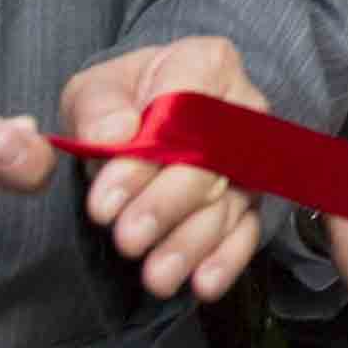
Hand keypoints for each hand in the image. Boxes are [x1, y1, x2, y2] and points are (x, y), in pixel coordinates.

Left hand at [63, 38, 274, 304]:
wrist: (144, 116)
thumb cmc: (122, 100)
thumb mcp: (95, 90)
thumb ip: (98, 108)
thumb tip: (117, 134)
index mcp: (206, 64)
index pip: (183, 108)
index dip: (146, 156)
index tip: (105, 198)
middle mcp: (242, 109)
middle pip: (211, 162)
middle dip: (166, 205)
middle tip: (128, 238)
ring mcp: (251, 159)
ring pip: (228, 204)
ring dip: (191, 243)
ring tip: (156, 275)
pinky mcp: (252, 201)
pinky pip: (247, 232)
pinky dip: (226, 260)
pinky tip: (203, 283)